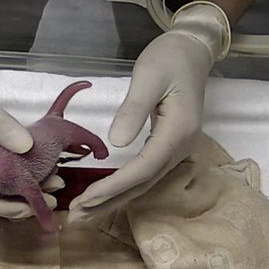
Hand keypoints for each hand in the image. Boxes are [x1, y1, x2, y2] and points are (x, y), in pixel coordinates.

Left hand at [69, 1, 228, 216]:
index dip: (114, 186)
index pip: (143, 169)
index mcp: (178, 131)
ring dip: (114, 200)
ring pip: (144, 183)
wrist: (192, 50)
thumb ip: (133, 110)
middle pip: (143, 184)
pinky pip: (145, 173)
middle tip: (76, 218)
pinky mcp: (169, 145)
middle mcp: (181, 146)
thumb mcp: (148, 76)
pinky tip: (104, 196)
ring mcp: (178, 148)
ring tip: (84, 214)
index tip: (86, 199)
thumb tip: (116, 144)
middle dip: (109, 202)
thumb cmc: (169, 58)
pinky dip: (123, 187)